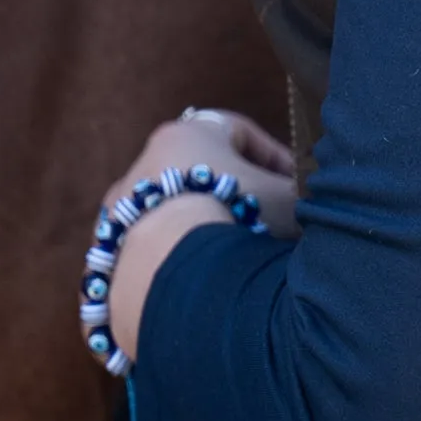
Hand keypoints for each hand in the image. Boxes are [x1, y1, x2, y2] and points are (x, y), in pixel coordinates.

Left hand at [94, 107, 297, 360]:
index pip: (238, 131)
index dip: (274, 158)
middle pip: (201, 176)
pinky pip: (150, 256)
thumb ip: (302, 195)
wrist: (168, 263)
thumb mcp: (286, 199)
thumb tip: (314, 206)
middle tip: (268, 229)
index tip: (295, 185)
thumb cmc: (232, 214)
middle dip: (237, 201)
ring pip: (173, 217)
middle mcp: (143, 164)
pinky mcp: (106, 253)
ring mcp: (119, 211)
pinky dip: (176, 267)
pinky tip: (201, 289)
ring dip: (204, 234)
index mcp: (185, 134)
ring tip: (236, 266)